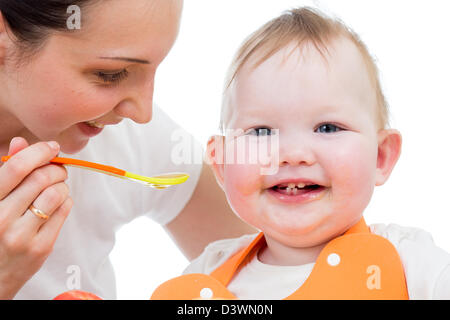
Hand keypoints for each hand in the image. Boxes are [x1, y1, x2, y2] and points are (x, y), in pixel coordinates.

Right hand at [0, 137, 72, 298]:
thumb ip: (5, 171)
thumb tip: (20, 142)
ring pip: (56, 193)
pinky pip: (63, 211)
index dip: (39, 152)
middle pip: (41, 178)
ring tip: (56, 188)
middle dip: (55, 168)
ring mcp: (21, 235)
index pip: (17, 167)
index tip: (51, 147)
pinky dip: (65, 201)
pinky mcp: (40, 247)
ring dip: (62, 185)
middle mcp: (1, 218)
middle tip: (57, 170)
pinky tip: (57, 203)